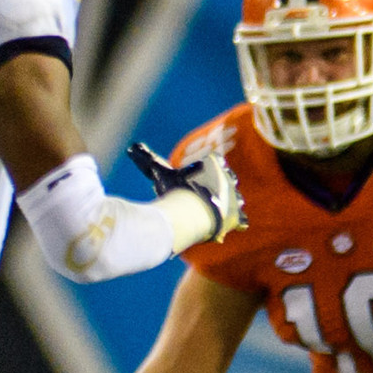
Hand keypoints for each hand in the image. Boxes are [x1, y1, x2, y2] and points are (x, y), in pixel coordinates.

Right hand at [128, 141, 243, 239]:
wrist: (192, 214)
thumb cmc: (176, 190)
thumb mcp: (160, 172)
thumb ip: (147, 159)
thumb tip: (133, 147)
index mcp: (213, 162)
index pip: (209, 162)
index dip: (198, 170)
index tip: (188, 179)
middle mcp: (227, 176)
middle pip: (222, 178)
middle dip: (213, 185)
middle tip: (198, 195)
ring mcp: (234, 196)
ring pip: (232, 198)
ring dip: (223, 203)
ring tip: (209, 211)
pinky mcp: (236, 216)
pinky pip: (240, 220)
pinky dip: (232, 223)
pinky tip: (222, 225)